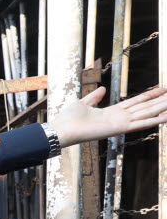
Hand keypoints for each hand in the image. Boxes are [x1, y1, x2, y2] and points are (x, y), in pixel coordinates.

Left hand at [50, 86, 166, 147]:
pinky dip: (153, 121)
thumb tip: (102, 88)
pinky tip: (166, 117)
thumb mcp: (84, 103)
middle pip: (145, 106)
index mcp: (112, 111)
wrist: (62, 129)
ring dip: (161, 108)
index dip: (149, 95)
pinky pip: (139, 124)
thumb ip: (94, 97)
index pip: (136, 101)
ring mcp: (121, 123)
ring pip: (146, 113)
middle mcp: (120, 118)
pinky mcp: (119, 129)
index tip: (162, 89)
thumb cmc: (69, 119)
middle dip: (160, 101)